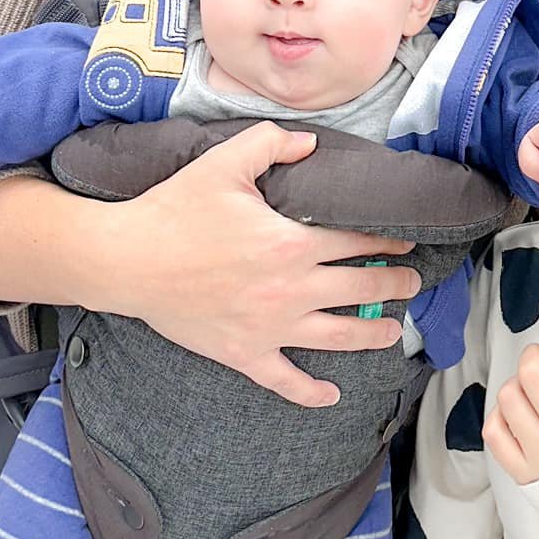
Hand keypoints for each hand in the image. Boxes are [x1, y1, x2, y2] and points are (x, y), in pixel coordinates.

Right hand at [105, 123, 421, 409]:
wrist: (128, 260)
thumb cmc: (175, 210)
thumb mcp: (224, 162)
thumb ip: (272, 143)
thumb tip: (309, 142)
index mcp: (291, 243)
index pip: (356, 241)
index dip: (387, 239)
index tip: (405, 240)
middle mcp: (290, 289)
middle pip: (360, 288)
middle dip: (394, 285)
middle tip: (411, 282)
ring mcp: (269, 327)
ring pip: (338, 337)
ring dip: (372, 334)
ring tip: (393, 331)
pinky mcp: (244, 354)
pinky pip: (285, 381)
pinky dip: (311, 393)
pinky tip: (331, 396)